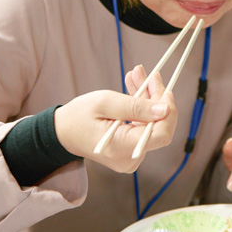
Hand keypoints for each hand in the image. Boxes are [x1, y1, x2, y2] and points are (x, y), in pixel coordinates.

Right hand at [54, 65, 177, 172]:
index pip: (161, 134)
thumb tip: (164, 109)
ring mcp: (131, 156)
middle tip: (148, 74)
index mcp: (123, 147)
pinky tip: (134, 88)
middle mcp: (130, 157)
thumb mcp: (105, 103)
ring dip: (147, 98)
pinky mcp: (130, 150)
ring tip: (137, 74)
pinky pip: (143, 126)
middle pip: (157, 126)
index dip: (168, 111)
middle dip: (155, 97)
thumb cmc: (78, 116)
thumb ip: (135, 106)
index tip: (164, 89)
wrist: (62, 132)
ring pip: (151, 123)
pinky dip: (141, 107)